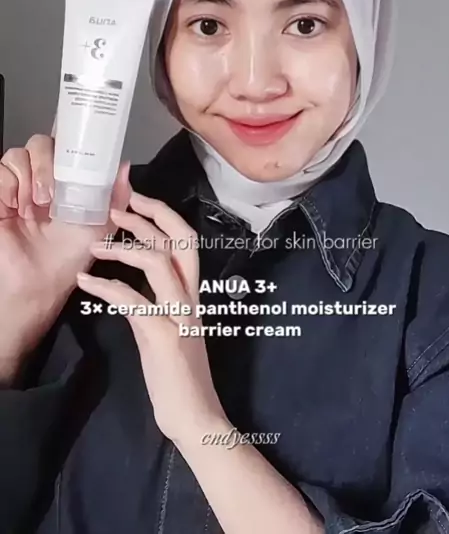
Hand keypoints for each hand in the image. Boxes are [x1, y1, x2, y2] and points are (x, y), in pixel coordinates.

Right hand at [0, 134, 130, 381]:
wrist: (39, 284)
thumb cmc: (69, 258)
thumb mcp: (101, 227)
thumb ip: (115, 196)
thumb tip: (125, 164)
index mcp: (67, 180)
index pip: (64, 144)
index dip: (68, 135)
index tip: (76, 137)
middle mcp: (41, 179)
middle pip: (40, 142)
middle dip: (47, 160)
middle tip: (52, 192)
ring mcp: (16, 187)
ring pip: (17, 154)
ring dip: (30, 175)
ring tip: (37, 205)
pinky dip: (10, 184)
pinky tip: (18, 207)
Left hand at [77, 192, 225, 447]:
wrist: (195, 415)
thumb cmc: (180, 374)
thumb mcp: (168, 327)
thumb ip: (155, 301)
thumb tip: (131, 283)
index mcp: (193, 293)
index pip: (187, 240)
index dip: (163, 214)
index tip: (137, 200)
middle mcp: (190, 298)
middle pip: (179, 240)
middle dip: (148, 217)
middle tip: (116, 208)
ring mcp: (179, 315)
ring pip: (158, 262)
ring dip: (124, 248)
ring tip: (95, 246)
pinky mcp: (163, 337)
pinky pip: (133, 301)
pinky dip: (106, 286)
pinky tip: (86, 282)